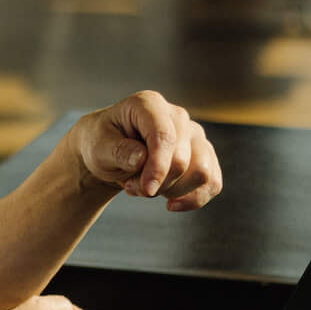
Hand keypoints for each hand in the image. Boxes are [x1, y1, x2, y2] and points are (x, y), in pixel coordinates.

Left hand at [73, 91, 221, 210]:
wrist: (108, 151)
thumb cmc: (102, 144)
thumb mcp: (98, 147)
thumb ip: (118, 151)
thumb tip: (141, 158)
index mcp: (149, 105)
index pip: (165, 137)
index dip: (158, 167)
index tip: (146, 189)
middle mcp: (177, 116)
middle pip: (184, 159)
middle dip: (158, 183)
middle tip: (131, 186)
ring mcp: (193, 135)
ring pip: (202, 172)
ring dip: (173, 191)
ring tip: (146, 188)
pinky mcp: (203, 155)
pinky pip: (212, 182)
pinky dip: (193, 199)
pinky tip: (171, 204)